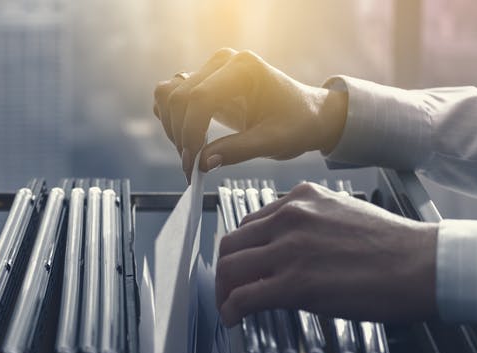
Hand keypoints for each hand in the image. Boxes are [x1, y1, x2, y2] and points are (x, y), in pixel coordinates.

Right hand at [153, 48, 347, 181]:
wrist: (308, 115)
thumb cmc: (297, 124)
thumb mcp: (273, 142)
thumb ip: (237, 151)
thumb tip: (202, 163)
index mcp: (244, 68)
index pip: (200, 97)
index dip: (190, 133)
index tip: (193, 164)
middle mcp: (224, 62)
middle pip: (179, 97)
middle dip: (180, 136)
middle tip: (191, 166)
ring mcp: (211, 70)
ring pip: (168, 95)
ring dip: (172, 128)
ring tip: (191, 154)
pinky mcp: (203, 83)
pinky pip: (171, 97)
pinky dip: (172, 121)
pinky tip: (190, 142)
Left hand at [215, 182, 437, 326]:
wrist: (422, 265)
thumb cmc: (395, 246)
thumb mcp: (345, 214)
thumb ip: (313, 224)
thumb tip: (295, 247)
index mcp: (302, 199)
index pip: (252, 222)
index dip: (243, 248)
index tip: (244, 264)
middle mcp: (290, 217)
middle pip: (233, 243)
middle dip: (226, 269)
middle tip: (229, 288)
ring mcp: (289, 249)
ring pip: (231, 268)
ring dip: (223, 291)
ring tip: (229, 306)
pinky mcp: (294, 283)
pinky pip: (244, 297)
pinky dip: (231, 310)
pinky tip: (234, 319)